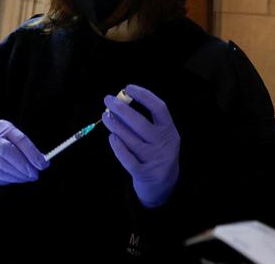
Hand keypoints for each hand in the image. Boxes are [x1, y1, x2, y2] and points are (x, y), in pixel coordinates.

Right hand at [0, 119, 48, 184]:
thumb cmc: (9, 142)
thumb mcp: (18, 138)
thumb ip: (29, 148)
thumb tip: (42, 163)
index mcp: (2, 127)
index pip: (19, 139)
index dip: (32, 153)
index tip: (43, 164)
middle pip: (6, 151)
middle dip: (23, 166)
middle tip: (35, 174)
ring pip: (0, 167)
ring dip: (18, 175)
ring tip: (28, 177)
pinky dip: (10, 179)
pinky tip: (18, 178)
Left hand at [101, 84, 179, 207]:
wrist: (163, 186)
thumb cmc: (156, 152)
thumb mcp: (157, 136)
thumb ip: (144, 121)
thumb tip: (119, 103)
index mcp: (169, 131)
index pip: (159, 108)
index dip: (144, 96)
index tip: (128, 88)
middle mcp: (164, 144)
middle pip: (141, 123)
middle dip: (122, 109)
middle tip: (108, 100)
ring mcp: (155, 160)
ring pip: (131, 140)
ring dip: (115, 126)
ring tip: (105, 116)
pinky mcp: (144, 173)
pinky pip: (127, 158)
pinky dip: (118, 147)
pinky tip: (111, 137)